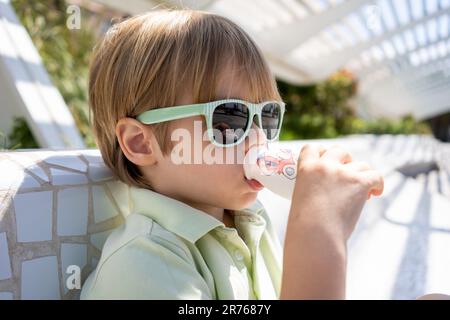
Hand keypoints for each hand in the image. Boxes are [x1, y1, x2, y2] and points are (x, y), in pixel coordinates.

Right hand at [280, 144, 383, 298]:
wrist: (316, 235)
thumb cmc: (305, 225)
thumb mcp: (300, 198)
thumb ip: (310, 189)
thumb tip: (320, 195)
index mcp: (306, 168)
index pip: (313, 148)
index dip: (322, 152)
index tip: (326, 161)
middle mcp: (325, 166)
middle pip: (339, 151)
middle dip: (345, 160)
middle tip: (347, 175)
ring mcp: (343, 173)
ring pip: (361, 164)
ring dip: (362, 175)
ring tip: (361, 191)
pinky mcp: (360, 183)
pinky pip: (375, 176)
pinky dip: (377, 184)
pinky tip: (374, 193)